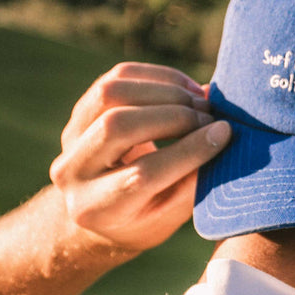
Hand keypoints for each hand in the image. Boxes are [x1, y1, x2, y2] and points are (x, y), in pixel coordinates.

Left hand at [50, 62, 230, 252]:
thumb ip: (193, 180)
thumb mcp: (170, 215)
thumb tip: (221, 132)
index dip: (188, 151)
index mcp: (95, 208)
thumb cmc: (144, 218)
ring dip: (164, 90)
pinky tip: (185, 89)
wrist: (101, 209)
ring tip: (199, 100)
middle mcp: (72, 170)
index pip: (143, 174)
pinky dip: (157, 77)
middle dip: (173, 115)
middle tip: (210, 115)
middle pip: (118, 126)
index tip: (223, 133)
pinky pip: (117, 78)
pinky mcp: (81, 109)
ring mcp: (71, 135)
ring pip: (112, 93)